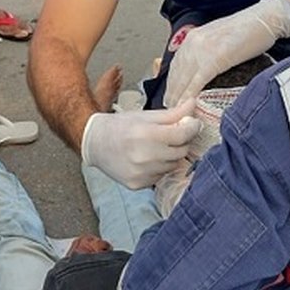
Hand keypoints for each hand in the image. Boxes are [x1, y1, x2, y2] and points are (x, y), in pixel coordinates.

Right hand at [81, 99, 201, 189]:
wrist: (95, 143)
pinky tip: (148, 159)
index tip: (193, 124)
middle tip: (173, 134)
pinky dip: (159, 168)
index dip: (192, 128)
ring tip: (157, 147)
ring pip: (172, 165)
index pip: (183, 134)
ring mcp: (141, 173)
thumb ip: (173, 113)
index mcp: (146, 134)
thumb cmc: (121, 126)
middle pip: (181, 151)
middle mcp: (144, 156)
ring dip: (170, 156)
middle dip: (181, 142)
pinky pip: (160, 176)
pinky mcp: (138, 184)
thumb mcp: (146, 115)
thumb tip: (193, 104)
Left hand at [164, 0, 289, 106]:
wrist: (264, 19)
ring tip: (175, 110)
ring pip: (183, 79)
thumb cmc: (248, 29)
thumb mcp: (219, 37)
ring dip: (177, 97)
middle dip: (171, 92)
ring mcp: (202, 50)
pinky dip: (190, 95)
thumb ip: (207, 50)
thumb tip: (203, 67)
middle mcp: (194, 42)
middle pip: (176, 73)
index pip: (176, 64)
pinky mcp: (214, 59)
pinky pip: (197, 81)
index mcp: (194, 37)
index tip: (170, 94)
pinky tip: (187, 105)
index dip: (171, 81)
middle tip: (168, 107)